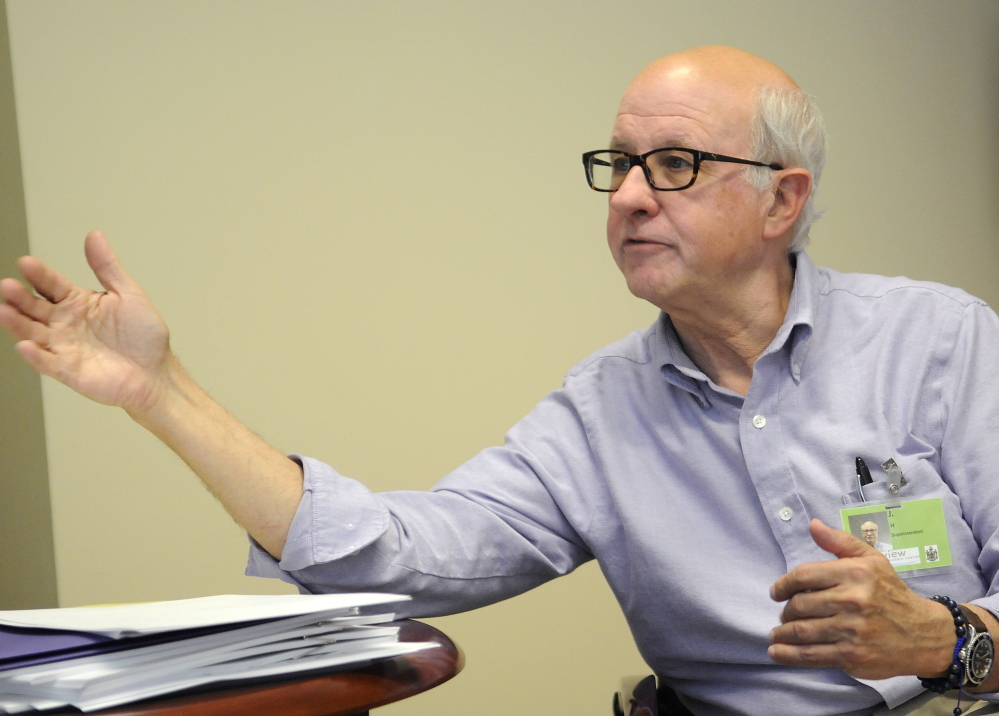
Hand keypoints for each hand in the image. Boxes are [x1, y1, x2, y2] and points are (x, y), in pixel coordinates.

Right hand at [0, 231, 170, 414]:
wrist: (156, 372)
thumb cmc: (144, 336)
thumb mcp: (128, 294)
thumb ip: (107, 267)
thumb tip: (94, 235)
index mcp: (78, 302)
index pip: (51, 285)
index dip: (39, 274)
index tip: (26, 263)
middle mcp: (65, 323)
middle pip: (35, 307)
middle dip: (20, 297)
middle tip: (8, 286)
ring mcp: (64, 347)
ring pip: (33, 332)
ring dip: (17, 323)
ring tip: (4, 311)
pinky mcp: (67, 370)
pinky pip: (47, 363)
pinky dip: (35, 355)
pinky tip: (25, 345)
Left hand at [768, 519, 953, 678]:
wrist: (925, 634)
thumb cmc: (892, 594)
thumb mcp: (872, 560)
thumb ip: (840, 541)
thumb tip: (813, 525)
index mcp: (855, 573)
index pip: (804, 575)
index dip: (784, 584)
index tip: (776, 592)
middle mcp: (852, 600)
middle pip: (800, 604)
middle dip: (786, 611)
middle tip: (785, 614)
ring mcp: (852, 630)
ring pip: (802, 630)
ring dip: (783, 633)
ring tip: (778, 633)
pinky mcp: (852, 655)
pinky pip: (812, 655)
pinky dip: (789, 654)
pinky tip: (777, 652)